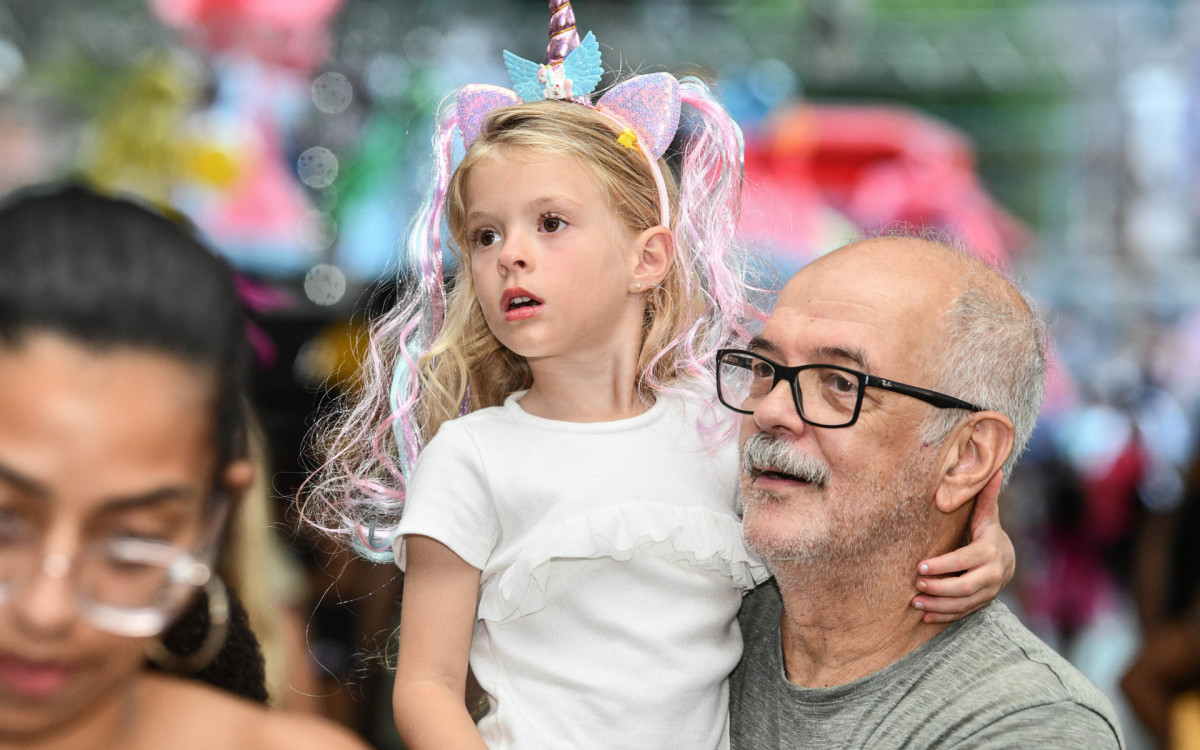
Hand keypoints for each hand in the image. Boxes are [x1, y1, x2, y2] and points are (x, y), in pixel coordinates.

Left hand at [911, 472, 1014, 623]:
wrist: (1007, 560)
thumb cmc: (988, 532)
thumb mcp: (987, 516)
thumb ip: (986, 496)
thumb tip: (991, 468)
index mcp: (990, 551)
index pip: (964, 560)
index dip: (942, 565)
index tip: (919, 566)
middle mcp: (992, 575)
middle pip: (964, 587)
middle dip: (938, 588)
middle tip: (915, 585)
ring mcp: (988, 592)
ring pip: (963, 604)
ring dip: (938, 605)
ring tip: (914, 602)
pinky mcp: (981, 604)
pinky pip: (962, 614)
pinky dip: (943, 616)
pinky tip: (924, 615)